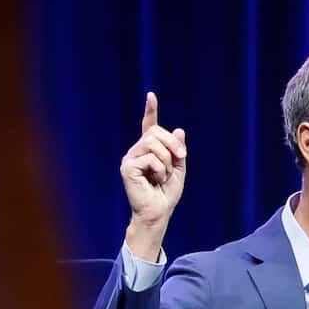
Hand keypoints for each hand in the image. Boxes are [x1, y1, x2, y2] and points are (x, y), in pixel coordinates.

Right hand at [119, 92, 188, 256]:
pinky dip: (160, 169)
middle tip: (181, 158)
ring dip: (167, 159)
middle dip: (173, 144)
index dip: (150, 110)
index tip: (151, 95)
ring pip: (153, 144)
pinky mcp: (127, 168)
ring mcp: (130, 158)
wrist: (158, 213)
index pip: (148, 126)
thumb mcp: (179, 168)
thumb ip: (178, 150)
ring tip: (165, 175)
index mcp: (149, 150)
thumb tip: (178, 130)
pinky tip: (155, 180)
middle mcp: (136, 151)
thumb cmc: (166, 193)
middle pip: (155, 133)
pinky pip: (150, 158)